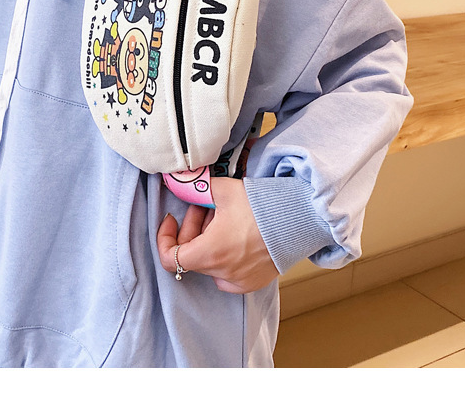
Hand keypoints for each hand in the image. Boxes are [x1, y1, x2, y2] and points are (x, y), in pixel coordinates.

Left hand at [157, 177, 278, 292]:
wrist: (299, 219)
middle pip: (191, 254)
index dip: (165, 237)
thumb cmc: (263, 207)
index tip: (172, 221)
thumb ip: (195, 187)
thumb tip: (178, 180)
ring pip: (209, 261)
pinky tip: (235, 234)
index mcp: (211, 253)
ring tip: (222, 217)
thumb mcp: (223, 189)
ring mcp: (238, 281)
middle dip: (192, 228)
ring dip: (208, 240)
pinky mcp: (252, 282)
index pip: (169, 258)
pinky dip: (224, 254)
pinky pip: (226, 272)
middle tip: (203, 207)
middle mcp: (222, 273)